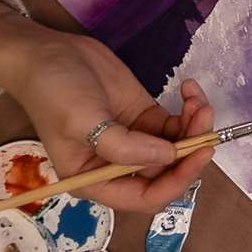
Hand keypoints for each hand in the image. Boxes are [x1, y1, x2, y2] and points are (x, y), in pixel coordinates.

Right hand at [0, 1, 212, 211]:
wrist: (47, 53)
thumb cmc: (54, 92)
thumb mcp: (82, 122)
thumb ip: (125, 146)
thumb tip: (169, 157)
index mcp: (97, 180)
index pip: (146, 197)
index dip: (177, 181)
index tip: (200, 153)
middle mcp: (119, 167)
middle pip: (169, 172)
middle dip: (192, 148)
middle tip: (203, 116)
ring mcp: (135, 141)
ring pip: (178, 147)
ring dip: (195, 126)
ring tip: (196, 100)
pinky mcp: (145, 118)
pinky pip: (177, 124)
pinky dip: (190, 111)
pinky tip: (189, 90)